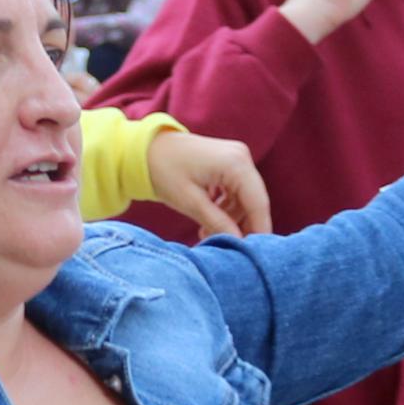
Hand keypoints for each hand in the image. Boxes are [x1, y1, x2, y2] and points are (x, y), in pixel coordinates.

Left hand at [142, 129, 274, 237]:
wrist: (144, 149)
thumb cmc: (163, 171)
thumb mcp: (190, 203)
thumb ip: (218, 223)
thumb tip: (240, 243)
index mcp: (235, 163)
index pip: (258, 203)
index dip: (259, 230)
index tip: (255, 255)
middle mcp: (241, 157)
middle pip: (254, 201)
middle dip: (242, 226)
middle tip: (225, 248)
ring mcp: (236, 158)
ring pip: (245, 199)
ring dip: (230, 219)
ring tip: (205, 235)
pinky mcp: (229, 163)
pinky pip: (236, 192)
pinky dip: (225, 208)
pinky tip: (207, 222)